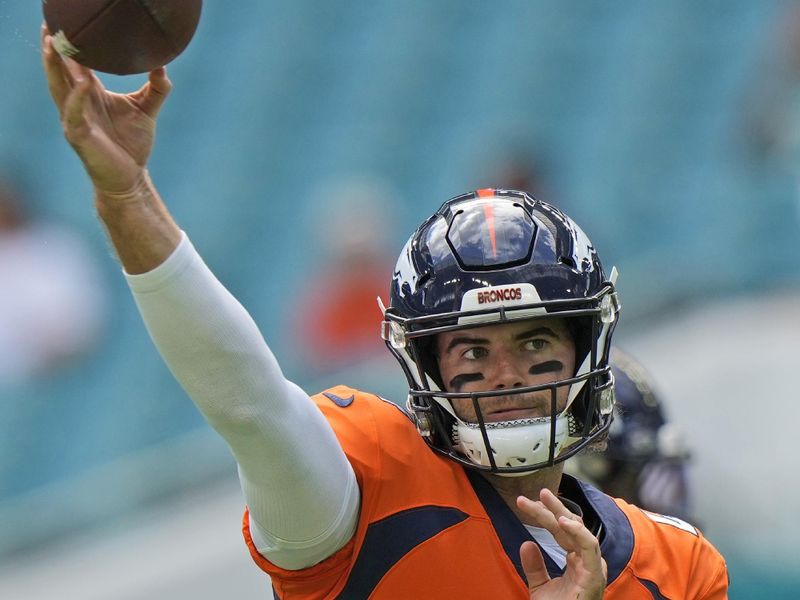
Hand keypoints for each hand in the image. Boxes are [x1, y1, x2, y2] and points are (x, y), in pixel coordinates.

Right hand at [40, 23, 170, 194]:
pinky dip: (76, 98)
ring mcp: (74, 119)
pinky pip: (73, 114)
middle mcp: (77, 103)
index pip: (74, 64)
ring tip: (54, 45)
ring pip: (58, 88)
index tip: (68, 23)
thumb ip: (157, 88)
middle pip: (59, 71)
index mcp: (89, 93)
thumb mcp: (147, 109)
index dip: (69, 46)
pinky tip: (83, 83)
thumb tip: (163, 65)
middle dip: (53, 50)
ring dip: (55, 67)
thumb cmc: (133, 143)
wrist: (131, 177)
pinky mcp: (78, 136)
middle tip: (50, 27)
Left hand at [517, 489, 606, 598]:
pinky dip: (578, 532)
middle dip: (554, 507)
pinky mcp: (594, 576)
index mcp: (578, 561)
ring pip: (579, 531)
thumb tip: (527, 543)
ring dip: (563, 513)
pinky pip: (590, 548)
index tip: (526, 502)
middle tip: (538, 492)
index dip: (546, 514)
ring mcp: (593, 567)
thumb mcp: (540, 588)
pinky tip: (563, 521)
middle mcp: (588, 562)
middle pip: (572, 526)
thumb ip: (534, 566)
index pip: (562, 531)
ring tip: (546, 501)